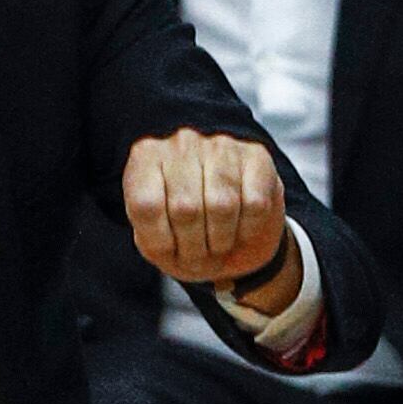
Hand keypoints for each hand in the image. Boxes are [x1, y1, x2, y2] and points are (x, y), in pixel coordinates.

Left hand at [125, 132, 288, 290]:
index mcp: (146, 159)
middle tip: (198, 259)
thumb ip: (153, 244)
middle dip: (193, 248)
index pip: (147, 206)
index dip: (159, 241)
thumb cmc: (187, 230)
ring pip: (221, 205)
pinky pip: (254, 204)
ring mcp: (221, 146)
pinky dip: (248, 230)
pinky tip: (240, 229)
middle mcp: (182, 144)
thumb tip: (164, 246)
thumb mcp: (157, 242)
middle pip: (185, 208)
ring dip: (220, 241)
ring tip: (217, 246)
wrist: (230, 223)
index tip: (169, 253)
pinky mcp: (256, 157)